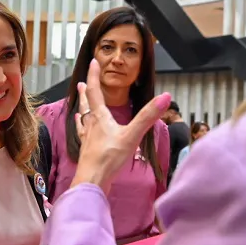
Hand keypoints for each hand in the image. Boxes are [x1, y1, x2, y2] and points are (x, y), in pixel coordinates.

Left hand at [71, 59, 170, 192]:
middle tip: (82, 82)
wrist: (91, 182)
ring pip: (84, 120)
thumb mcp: (132, 135)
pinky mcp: (88, 152)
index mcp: (100, 118)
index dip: (93, 76)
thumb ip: (148, 116)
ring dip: (83, 109)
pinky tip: (83, 132)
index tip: (93, 62)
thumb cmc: (109, 159)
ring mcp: (88, 139)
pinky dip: (83, 129)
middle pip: (87, 104)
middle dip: (86, 92)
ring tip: (80, 105)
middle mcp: (91, 126)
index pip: (95, 91)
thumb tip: (165, 97)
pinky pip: (84, 136)